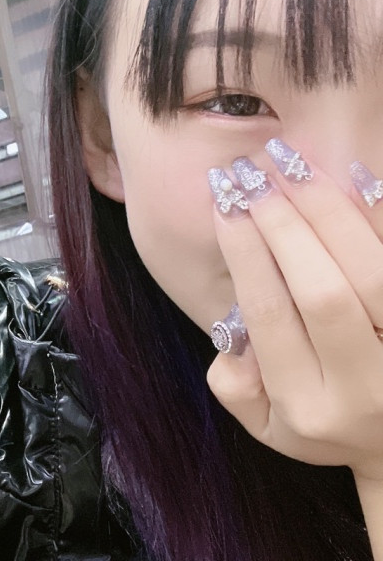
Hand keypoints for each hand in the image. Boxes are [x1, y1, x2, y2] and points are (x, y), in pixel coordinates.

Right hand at [207, 146, 382, 481]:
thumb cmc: (323, 420)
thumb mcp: (266, 426)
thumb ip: (234, 387)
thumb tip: (233, 336)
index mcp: (308, 407)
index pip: (270, 315)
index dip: (245, 254)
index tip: (224, 204)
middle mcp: (366, 388)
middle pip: (322, 291)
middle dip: (281, 225)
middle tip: (252, 177)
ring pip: (373, 273)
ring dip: (328, 210)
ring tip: (290, 165)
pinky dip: (379, 216)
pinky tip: (352, 176)